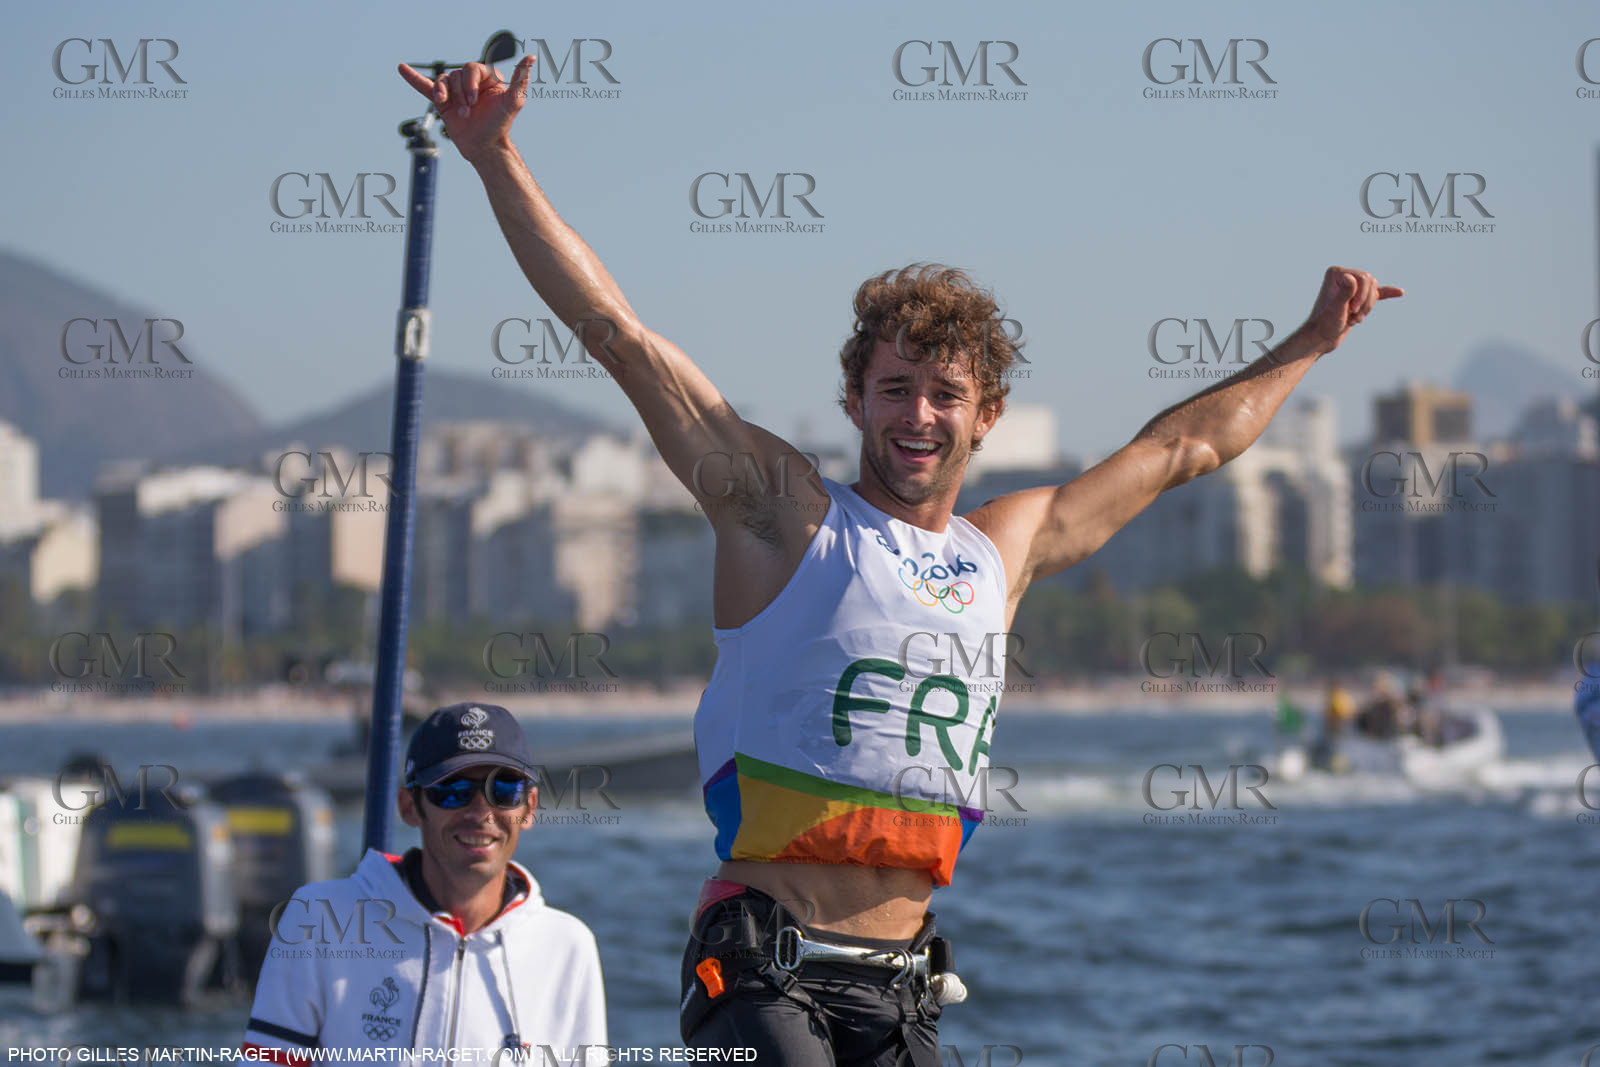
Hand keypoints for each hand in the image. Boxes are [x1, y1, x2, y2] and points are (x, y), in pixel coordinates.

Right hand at [397, 56, 534, 162]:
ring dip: (447, 96)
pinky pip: (426, 86)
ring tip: (454, 112)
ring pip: (443, 81)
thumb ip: (520, 79)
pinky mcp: (443, 101)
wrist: (484, 148)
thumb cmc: (500, 126)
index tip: (474, 101)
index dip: (470, 83)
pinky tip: (402, 68)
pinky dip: (413, 78)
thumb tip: (531, 58)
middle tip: (468, 112)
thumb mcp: (513, 102)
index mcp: (487, 77)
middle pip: (457, 75)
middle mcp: (471, 82)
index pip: (473, 68)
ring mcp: (455, 91)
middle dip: (460, 93)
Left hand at [1300, 266, 1402, 352]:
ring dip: (1368, 308)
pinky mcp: (1358, 297)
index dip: (1362, 295)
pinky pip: (1377, 293)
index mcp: (1336, 273)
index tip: (1351, 310)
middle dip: (1366, 302)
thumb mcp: (1336, 309)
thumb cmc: (1325, 324)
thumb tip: (1349, 277)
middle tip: (1353, 317)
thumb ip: (1344, 293)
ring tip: (1355, 320)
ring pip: (1374, 291)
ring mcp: (1352, 286)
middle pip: (1370, 283)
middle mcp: (1344, 276)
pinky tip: (1400, 293)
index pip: (1363, 277)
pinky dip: (1387, 293)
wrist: (1321, 339)